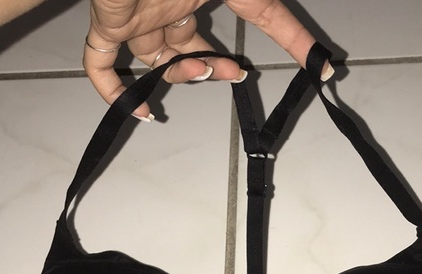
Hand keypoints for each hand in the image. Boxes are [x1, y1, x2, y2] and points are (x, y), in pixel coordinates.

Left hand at [84, 0, 318, 119]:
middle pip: (190, 48)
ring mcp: (135, 17)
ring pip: (155, 59)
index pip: (240, 23)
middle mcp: (167, 6)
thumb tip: (322, 59)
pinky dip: (114, 91)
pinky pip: (99, 63)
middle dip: (215, 66)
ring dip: (182, 74)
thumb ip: (278, 20)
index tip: (313, 67)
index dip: (271, 46)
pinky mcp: (106, 24)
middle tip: (233, 72)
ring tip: (202, 68)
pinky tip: (143, 114)